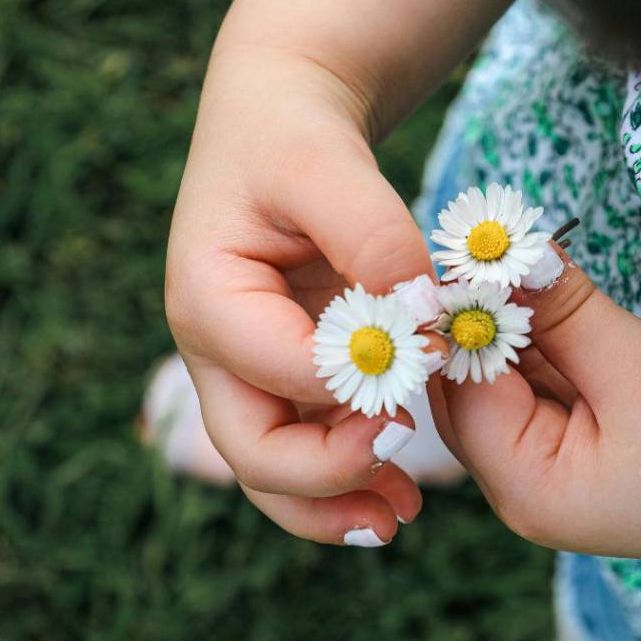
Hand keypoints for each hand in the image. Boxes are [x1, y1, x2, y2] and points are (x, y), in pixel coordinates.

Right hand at [166, 52, 439, 545]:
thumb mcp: (328, 165)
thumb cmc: (291, 136)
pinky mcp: (285, 374)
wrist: (277, 122)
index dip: (358, 381)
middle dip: (327, 479)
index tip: (434, 361)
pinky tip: (400, 491)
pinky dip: (347, 473)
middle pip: (255, 449)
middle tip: (401, 486)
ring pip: (275, 467)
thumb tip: (423, 324)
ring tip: (400, 519)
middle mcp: (215, 350)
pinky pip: (306, 443)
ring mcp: (248, 369)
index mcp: (206, 299)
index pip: (278, 368)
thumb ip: (374, 239)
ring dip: (334, 504)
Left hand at [433, 245, 640, 583]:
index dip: (463, 316)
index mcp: (525, 487)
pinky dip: (532, 336)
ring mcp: (536, 466)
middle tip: (485, 239)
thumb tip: (510, 251)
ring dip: (505, 317)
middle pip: (466, 385)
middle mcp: (515, 484)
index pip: (462, 389)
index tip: (472, 247)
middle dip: (477, 314)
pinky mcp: (561, 443)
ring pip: (495, 376)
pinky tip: (536, 288)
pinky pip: (529, 380)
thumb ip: (568, 313)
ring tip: (508, 251)